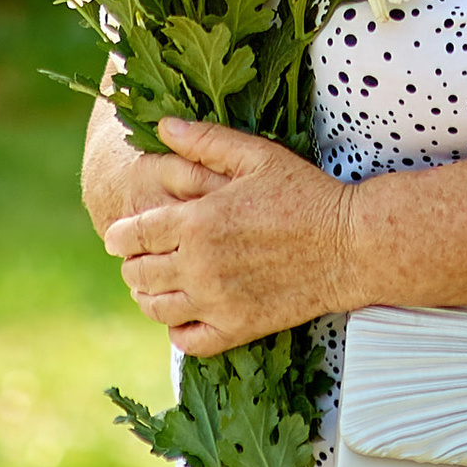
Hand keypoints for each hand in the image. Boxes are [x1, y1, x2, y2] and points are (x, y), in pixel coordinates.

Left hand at [101, 119, 356, 354]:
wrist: (349, 245)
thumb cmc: (305, 193)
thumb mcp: (256, 155)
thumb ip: (205, 140)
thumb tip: (163, 125)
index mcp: (198, 221)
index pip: (134, 234)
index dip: (119, 236)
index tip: (117, 236)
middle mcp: (199, 265)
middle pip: (139, 274)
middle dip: (132, 265)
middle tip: (138, 259)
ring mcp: (217, 301)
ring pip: (157, 309)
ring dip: (147, 298)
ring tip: (154, 287)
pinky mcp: (238, 328)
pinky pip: (189, 341)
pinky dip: (178, 331)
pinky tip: (184, 316)